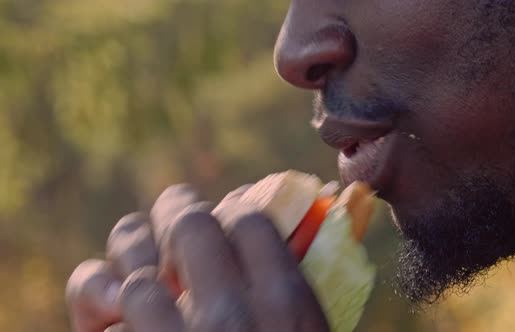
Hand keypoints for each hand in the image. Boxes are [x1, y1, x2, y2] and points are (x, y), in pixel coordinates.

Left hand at [66, 184, 329, 331]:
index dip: (233, 215)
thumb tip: (268, 227)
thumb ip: (291, 295)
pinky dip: (110, 307)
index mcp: (290, 312)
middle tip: (176, 230)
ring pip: (136, 264)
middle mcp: (234, 321)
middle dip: (178, 217)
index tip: (225, 224)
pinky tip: (126, 319)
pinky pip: (110, 304)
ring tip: (151, 285)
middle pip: (191, 222)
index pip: (252, 221)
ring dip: (138, 270)